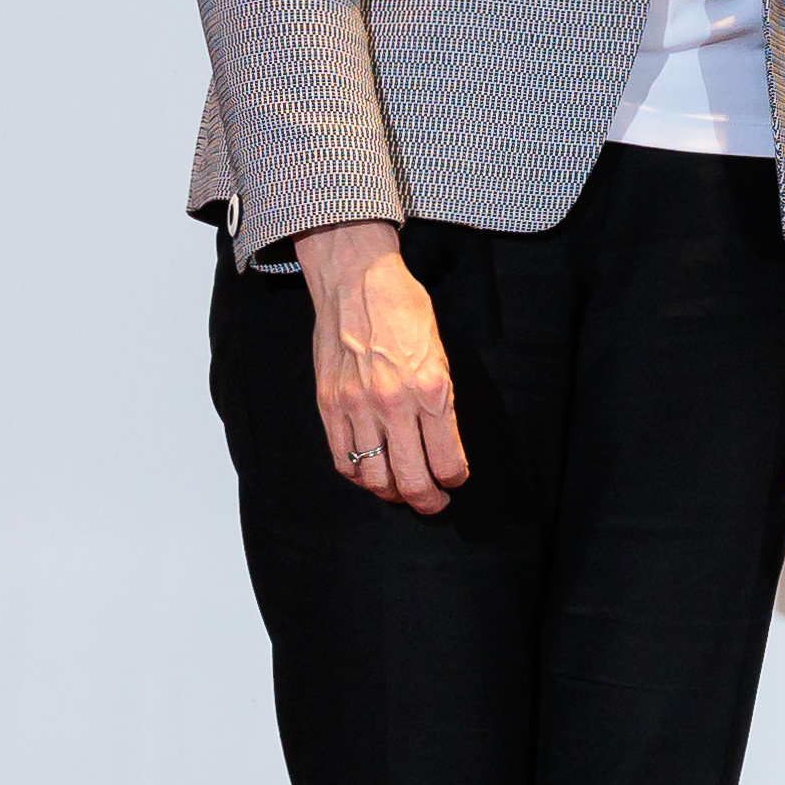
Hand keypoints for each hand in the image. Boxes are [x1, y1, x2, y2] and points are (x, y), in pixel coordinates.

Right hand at [294, 221, 466, 513]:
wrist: (356, 280)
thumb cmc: (404, 310)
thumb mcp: (441, 353)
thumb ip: (441, 401)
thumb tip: (445, 444)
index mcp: (431, 389)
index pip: (448, 461)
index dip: (455, 481)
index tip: (456, 481)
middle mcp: (393, 403)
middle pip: (410, 480)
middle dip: (427, 502)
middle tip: (434, 503)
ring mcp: (356, 406)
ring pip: (373, 477)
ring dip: (391, 493)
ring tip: (401, 491)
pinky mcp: (328, 404)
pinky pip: (341, 459)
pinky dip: (358, 476)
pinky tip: (370, 474)